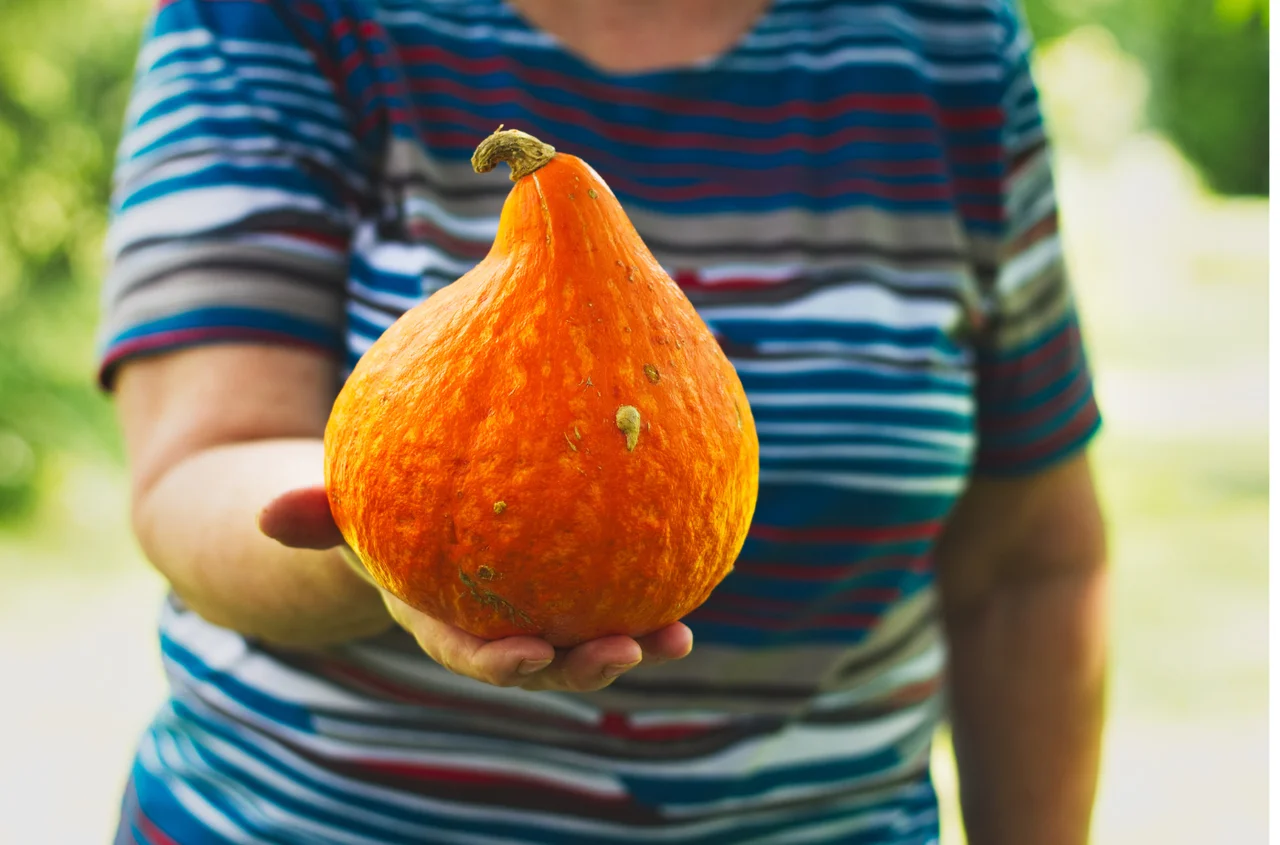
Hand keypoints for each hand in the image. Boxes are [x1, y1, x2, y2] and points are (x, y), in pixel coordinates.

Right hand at [258, 486, 692, 690]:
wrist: (411, 520)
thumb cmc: (377, 514)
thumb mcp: (347, 512)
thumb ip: (314, 515)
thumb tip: (271, 513)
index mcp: (444, 621)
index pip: (472, 653)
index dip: (503, 662)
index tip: (533, 655)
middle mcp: (498, 629)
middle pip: (545, 664)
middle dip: (584, 668)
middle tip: (626, 650)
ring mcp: (539, 614)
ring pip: (588, 640)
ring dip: (635, 644)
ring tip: (679, 636)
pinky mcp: (574, 590)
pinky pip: (613, 592)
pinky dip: (649, 591)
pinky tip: (695, 570)